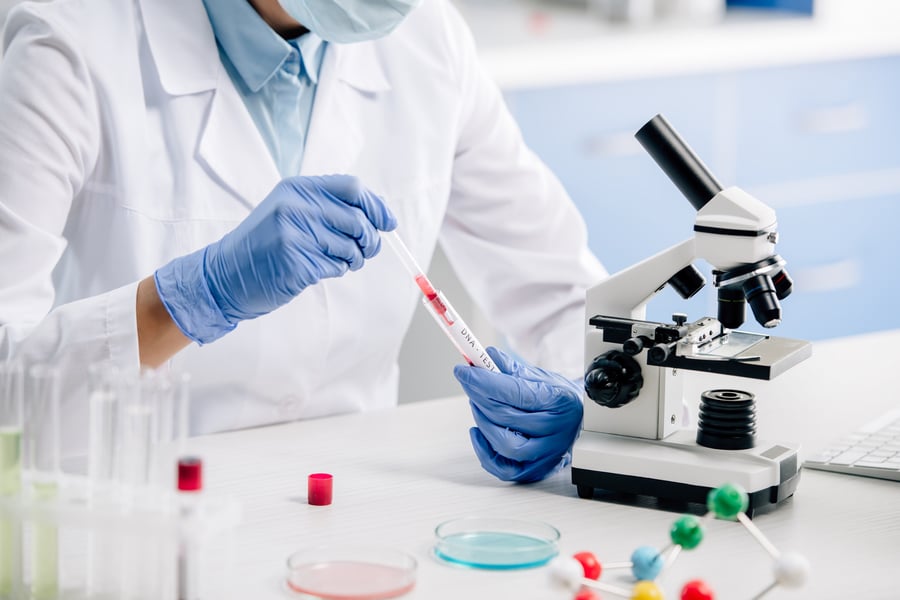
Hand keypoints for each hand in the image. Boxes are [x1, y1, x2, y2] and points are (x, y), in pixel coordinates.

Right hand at [154, 175, 395, 343]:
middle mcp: (296, 207)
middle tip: (365, 251)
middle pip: (357, 220)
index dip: (376, 206)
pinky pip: (336, 267)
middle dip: (369, 240)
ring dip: (352, 259)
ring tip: (336, 261)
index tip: (388, 223)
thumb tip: (378, 214)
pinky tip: (315, 270)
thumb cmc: (264, 244)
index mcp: (297, 189)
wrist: (225, 274)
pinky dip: (335, 271)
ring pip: (350, 247)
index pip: (352, 188)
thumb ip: (327, 207)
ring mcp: (295, 235)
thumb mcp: (290, 211)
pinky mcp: (297, 264)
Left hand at [453, 346, 583, 482]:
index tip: (464, 370)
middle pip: (505, 417)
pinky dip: (484, 450)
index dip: (484, 381)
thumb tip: (487, 357)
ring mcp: (547, 454)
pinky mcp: (536, 470)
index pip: (514, 392)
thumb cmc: (559, 398)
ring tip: (479, 404)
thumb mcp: (542, 377)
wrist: (580, 422)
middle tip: (469, 381)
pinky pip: (503, 468)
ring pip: (503, 443)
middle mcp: (556, 431)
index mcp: (559, 402)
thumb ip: (512, 368)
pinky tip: (479, 431)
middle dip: (479, 396)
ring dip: (482, 420)